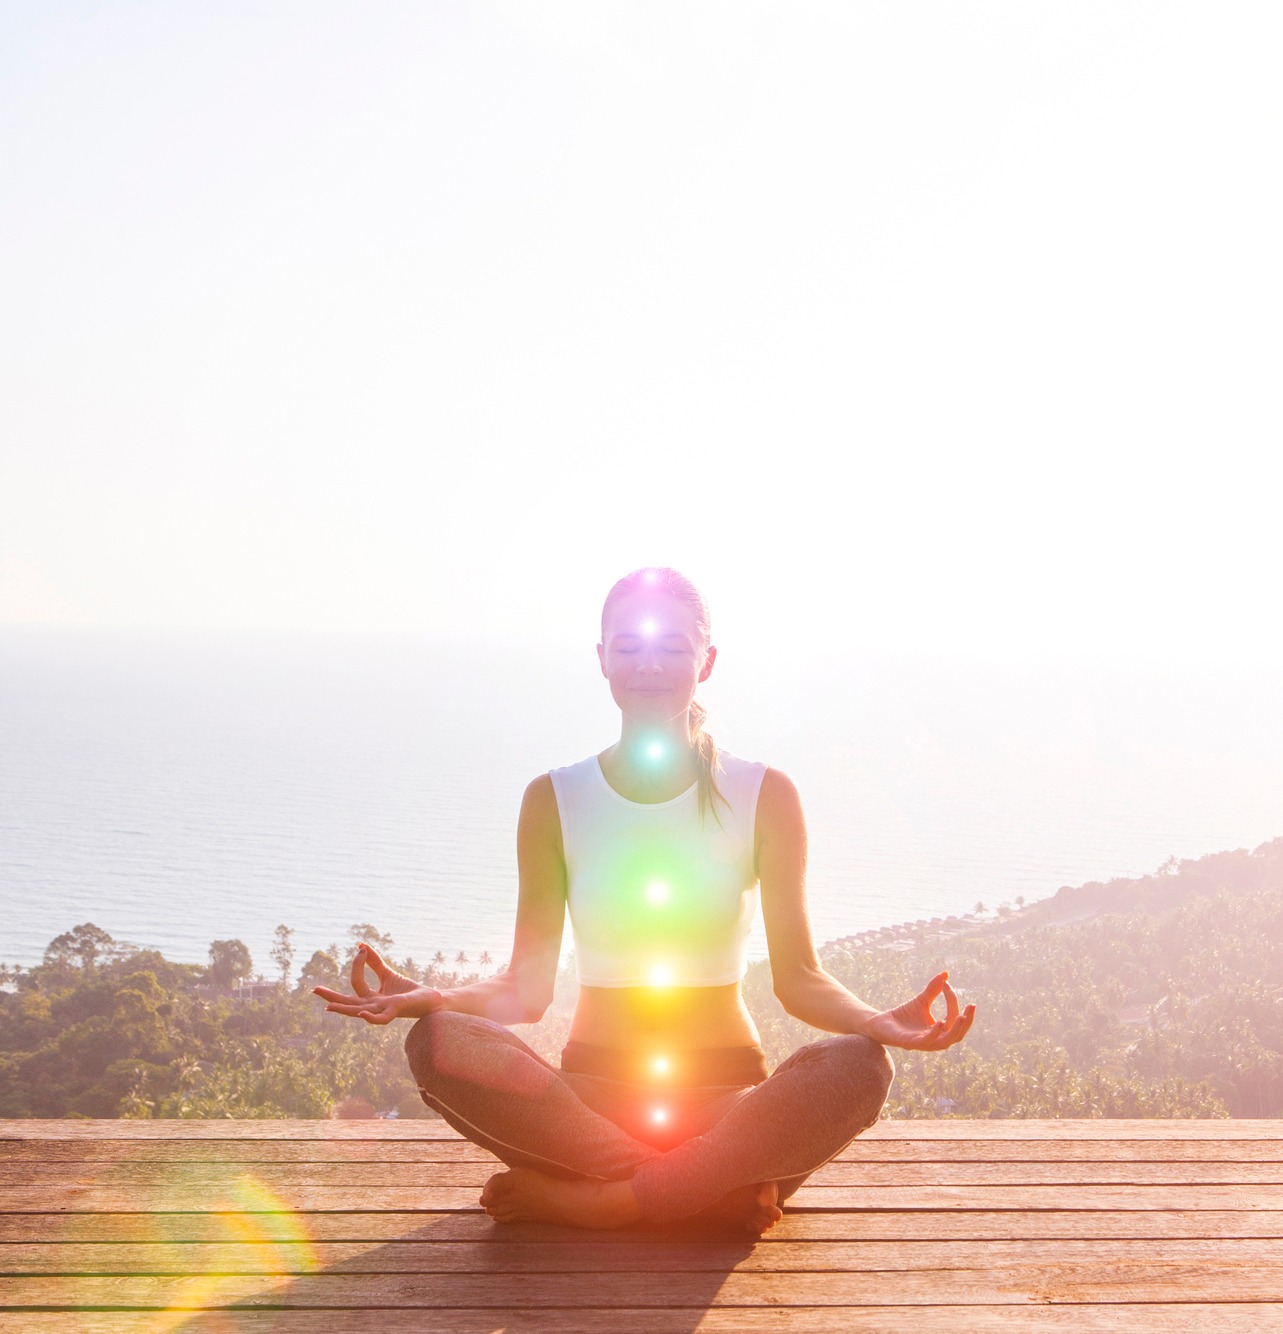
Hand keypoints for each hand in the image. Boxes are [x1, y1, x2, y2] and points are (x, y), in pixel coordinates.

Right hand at [312, 942, 443, 1024]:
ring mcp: (383, 1010)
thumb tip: (361, 946)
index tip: (362, 949)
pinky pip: (382, 1019)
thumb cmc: (408, 991)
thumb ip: (375, 962)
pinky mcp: (396, 1011)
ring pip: (360, 1011)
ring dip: (344, 1009)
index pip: (356, 982)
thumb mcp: (388, 974)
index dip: (357, 964)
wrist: (430, 1000)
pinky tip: (363, 1014)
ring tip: (328, 1007)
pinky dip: (372, 1018)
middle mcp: (373, 1006)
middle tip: (313, 990)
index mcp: (371, 998)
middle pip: (348, 1003)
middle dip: (331, 997)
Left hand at [862, 971, 975, 1050]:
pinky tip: (940, 1022)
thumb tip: (946, 973)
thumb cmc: (903, 1015)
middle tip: (971, 1006)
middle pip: (957, 1035)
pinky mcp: (909, 1043)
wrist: (880, 1022)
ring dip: (955, 1030)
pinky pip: (926, 1042)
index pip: (954, 1018)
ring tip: (961, 1017)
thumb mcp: (921, 1000)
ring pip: (945, 1042)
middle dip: (966, 1022)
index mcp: (940, 1031)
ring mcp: (923, 1043)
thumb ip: (933, 989)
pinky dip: (934, 1033)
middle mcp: (935, 1040)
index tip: (947, 984)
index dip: (953, 1001)